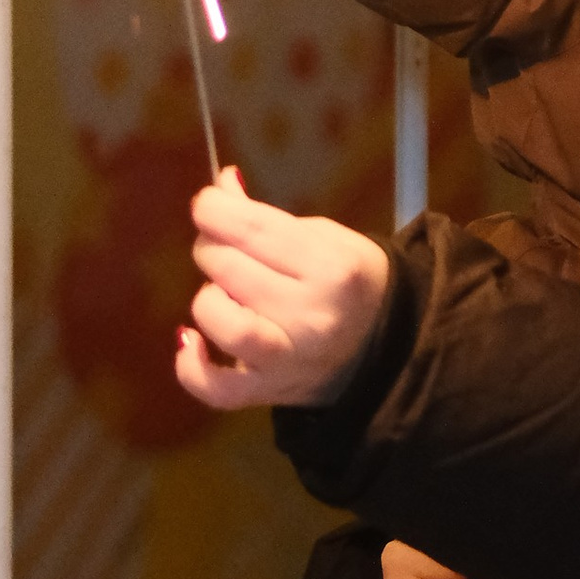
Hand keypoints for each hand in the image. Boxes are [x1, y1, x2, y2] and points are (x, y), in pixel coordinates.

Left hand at [174, 172, 390, 409]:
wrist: (388, 348)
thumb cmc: (352, 281)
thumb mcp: (324, 238)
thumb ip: (266, 218)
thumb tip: (219, 187)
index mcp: (331, 265)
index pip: (251, 227)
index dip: (213, 209)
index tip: (209, 207)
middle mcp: (310, 312)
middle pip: (228, 267)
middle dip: (212, 247)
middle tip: (223, 248)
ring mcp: (288, 357)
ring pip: (221, 320)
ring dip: (209, 298)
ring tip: (225, 294)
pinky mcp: (269, 391)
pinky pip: (216, 388)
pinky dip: (191, 367)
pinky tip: (190, 343)